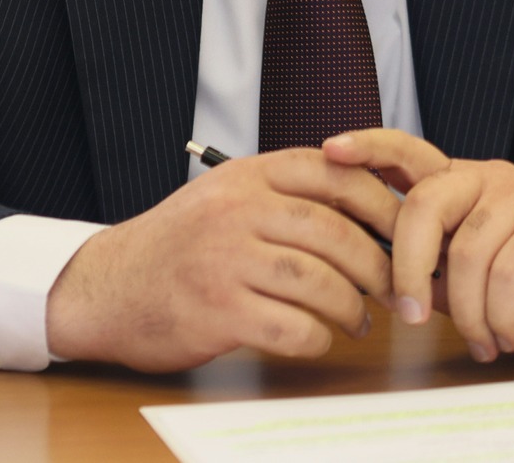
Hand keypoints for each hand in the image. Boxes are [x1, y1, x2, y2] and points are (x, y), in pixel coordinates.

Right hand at [44, 148, 398, 371]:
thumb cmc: (177, 246)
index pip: (334, 174)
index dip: (382, 202)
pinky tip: (318, 339)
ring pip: (319, 282)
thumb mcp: (225, 196)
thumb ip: (284, 193)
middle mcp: (236, 211)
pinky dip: (316, 338)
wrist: (105, 287)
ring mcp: (224, 261)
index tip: (408, 229)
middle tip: (395, 287)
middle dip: (377, 265)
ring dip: (352, 307)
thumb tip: (368, 209)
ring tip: (359, 318)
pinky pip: (291, 328)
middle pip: (334, 232)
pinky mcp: (216, 311)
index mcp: (245, 175)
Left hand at [322, 130, 513, 362]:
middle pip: (425, 205)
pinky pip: (511, 272)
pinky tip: (506, 335)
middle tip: (408, 318)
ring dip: (466, 311)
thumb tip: (377, 284)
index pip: (406, 150)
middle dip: (406, 267)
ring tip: (481, 341)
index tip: (330, 150)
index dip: (368, 148)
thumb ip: (430, 264)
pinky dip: (501, 314)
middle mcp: (486, 179)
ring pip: (468, 250)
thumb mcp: (472, 269)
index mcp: (458, 182)